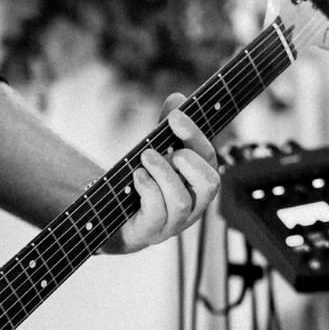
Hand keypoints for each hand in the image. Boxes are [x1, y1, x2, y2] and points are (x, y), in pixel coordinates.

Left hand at [103, 95, 218, 254]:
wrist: (118, 221)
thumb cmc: (144, 185)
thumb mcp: (157, 154)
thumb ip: (167, 130)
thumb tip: (177, 97)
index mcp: (199, 183)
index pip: (210, 158)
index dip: (195, 135)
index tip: (175, 115)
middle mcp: (194, 205)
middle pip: (210, 184)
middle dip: (189, 160)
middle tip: (167, 148)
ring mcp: (175, 223)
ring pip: (181, 200)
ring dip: (163, 173)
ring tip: (145, 157)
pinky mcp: (152, 232)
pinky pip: (157, 212)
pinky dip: (147, 188)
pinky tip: (137, 176)